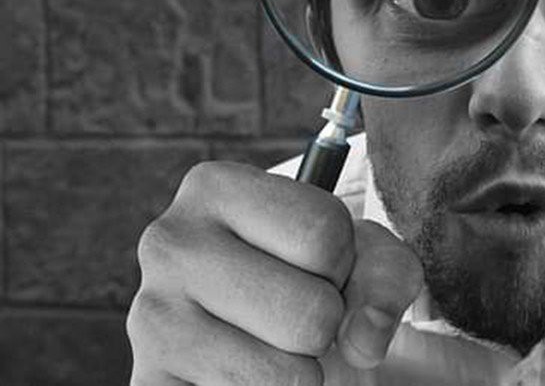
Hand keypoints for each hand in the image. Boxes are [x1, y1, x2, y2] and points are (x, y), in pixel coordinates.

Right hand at [127, 161, 423, 384]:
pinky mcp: (148, 382)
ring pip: (288, 374)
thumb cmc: (314, 281)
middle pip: (313, 310)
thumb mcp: (364, 258)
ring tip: (272, 345)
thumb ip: (387, 277)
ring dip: (301, 371)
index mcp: (216, 187)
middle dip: (325, 322)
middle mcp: (170, 242)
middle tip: (295, 312)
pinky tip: (245, 375)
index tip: (316, 264)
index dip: (343, 263)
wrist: (265, 338)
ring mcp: (150, 317)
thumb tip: (362, 341)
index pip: (325, 233)